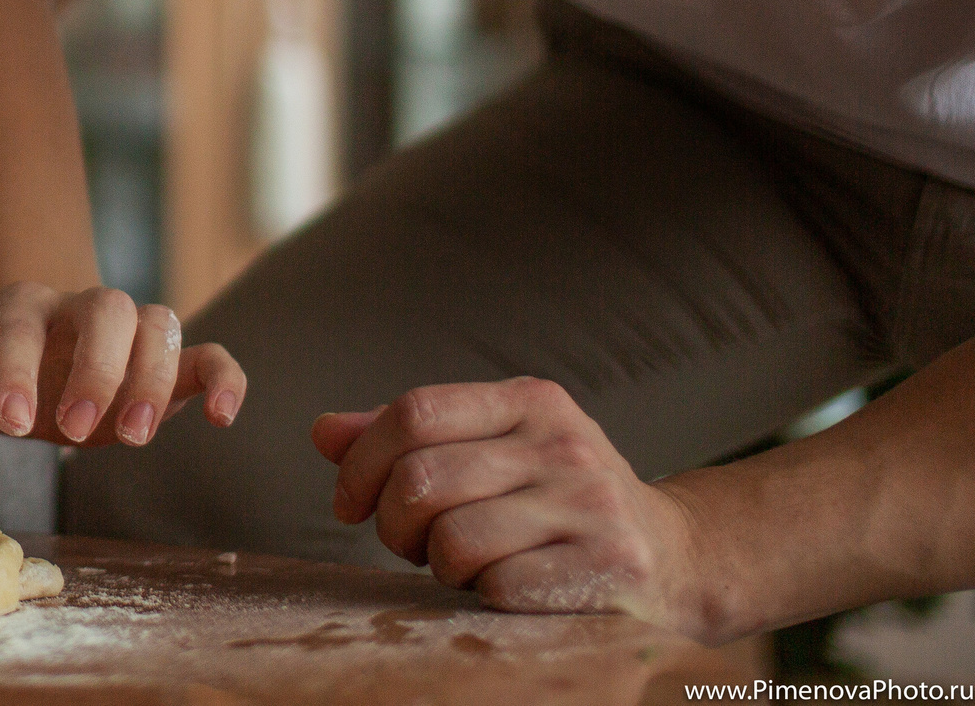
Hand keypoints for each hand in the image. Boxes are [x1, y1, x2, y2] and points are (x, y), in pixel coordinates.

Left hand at [0, 282, 245, 446]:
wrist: (37, 365)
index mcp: (24, 308)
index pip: (20, 322)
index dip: (16, 369)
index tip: (13, 424)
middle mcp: (82, 309)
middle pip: (106, 308)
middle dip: (95, 369)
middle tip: (72, 431)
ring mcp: (131, 334)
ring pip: (158, 325)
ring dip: (150, 380)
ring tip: (131, 438)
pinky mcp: (172, 364)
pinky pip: (211, 355)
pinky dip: (224, 379)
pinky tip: (220, 417)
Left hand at [312, 377, 706, 631]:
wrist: (675, 556)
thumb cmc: (556, 501)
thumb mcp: (492, 450)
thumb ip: (407, 440)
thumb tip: (322, 433)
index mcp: (529, 401)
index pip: (413, 413)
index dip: (362, 462)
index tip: (348, 504)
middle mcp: (564, 443)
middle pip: (421, 480)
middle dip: (393, 524)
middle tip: (411, 544)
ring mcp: (592, 504)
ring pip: (453, 539)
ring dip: (440, 566)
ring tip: (465, 565)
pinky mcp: (610, 566)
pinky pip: (499, 587)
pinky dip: (485, 596)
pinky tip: (508, 587)